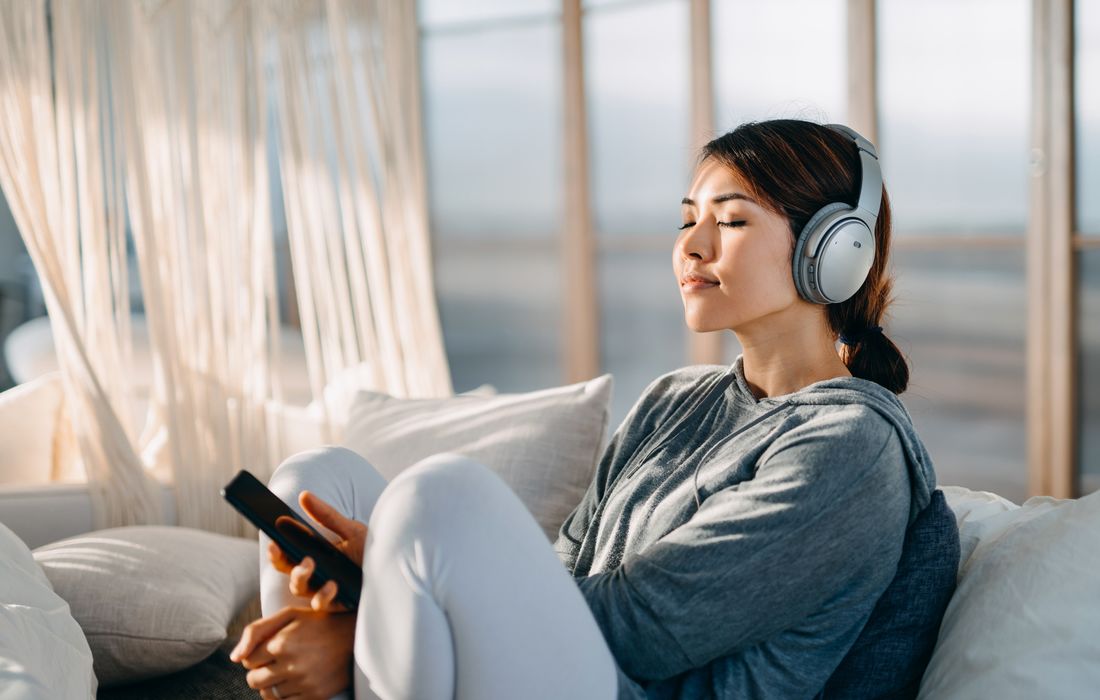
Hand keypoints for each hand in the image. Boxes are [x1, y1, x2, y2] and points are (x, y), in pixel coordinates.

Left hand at [230, 605, 356, 699]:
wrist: (356, 636)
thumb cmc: (318, 622)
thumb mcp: (288, 615)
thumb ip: (256, 631)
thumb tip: (234, 658)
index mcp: (281, 642)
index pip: (247, 661)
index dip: (256, 655)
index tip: (270, 649)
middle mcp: (291, 664)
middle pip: (254, 681)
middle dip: (260, 672)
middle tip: (276, 662)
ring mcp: (304, 682)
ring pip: (268, 695)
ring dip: (273, 684)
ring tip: (288, 670)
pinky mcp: (315, 696)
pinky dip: (287, 695)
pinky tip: (297, 681)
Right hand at [268, 490, 367, 610]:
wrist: (398, 571)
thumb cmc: (373, 551)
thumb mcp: (351, 530)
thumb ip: (327, 516)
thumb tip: (304, 495)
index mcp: (316, 554)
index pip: (288, 552)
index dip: (276, 547)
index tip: (271, 537)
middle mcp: (317, 573)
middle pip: (287, 570)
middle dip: (279, 560)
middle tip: (278, 547)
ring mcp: (325, 589)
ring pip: (299, 588)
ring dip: (299, 575)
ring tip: (310, 563)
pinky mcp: (338, 604)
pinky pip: (322, 603)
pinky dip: (323, 594)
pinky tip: (332, 584)